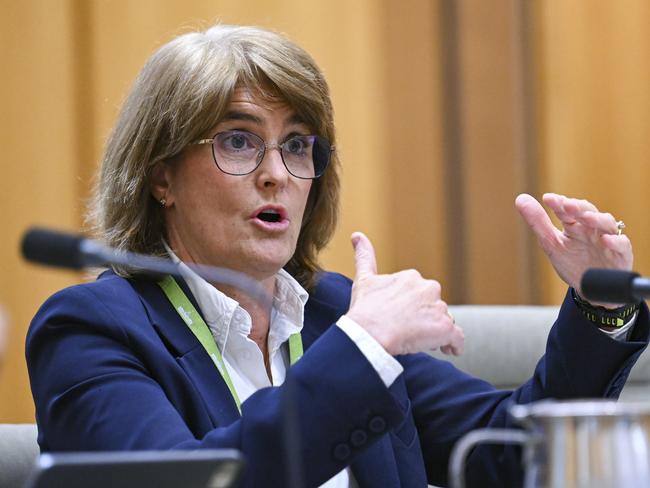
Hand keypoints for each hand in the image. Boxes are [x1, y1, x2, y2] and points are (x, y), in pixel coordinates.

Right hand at [346, 232, 463, 355]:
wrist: (369, 333)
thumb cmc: (365, 309)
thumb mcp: (364, 280)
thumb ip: (365, 256)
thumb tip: (357, 235)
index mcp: (412, 277)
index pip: (420, 294)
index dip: (411, 307)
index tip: (401, 317)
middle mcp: (429, 288)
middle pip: (434, 306)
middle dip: (425, 318)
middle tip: (407, 331)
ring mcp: (439, 308)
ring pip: (444, 321)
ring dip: (434, 332)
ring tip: (417, 341)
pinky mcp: (445, 328)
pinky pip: (458, 338)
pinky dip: (454, 345)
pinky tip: (447, 350)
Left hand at [515, 193, 632, 306]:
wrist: (589, 289)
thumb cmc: (573, 263)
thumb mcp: (552, 244)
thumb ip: (538, 222)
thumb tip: (520, 198)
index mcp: (574, 226)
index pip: (567, 211)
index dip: (559, 203)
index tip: (548, 198)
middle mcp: (591, 229)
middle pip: (588, 212)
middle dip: (578, 208)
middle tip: (567, 205)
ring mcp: (607, 240)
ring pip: (606, 224)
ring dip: (597, 219)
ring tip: (586, 217)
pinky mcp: (620, 255)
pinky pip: (622, 245)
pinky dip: (616, 241)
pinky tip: (606, 240)